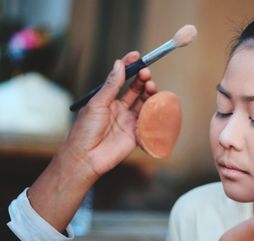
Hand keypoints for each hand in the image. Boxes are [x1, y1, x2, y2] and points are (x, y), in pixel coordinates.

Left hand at [61, 51, 156, 179]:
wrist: (86, 157)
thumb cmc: (85, 130)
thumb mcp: (97, 103)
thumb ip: (111, 85)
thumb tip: (119, 64)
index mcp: (108, 100)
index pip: (121, 79)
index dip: (130, 67)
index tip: (137, 56)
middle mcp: (120, 108)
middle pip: (136, 89)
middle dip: (143, 79)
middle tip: (146, 73)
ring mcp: (129, 121)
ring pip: (145, 103)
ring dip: (149, 92)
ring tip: (151, 86)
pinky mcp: (137, 133)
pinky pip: (149, 121)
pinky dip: (154, 111)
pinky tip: (155, 104)